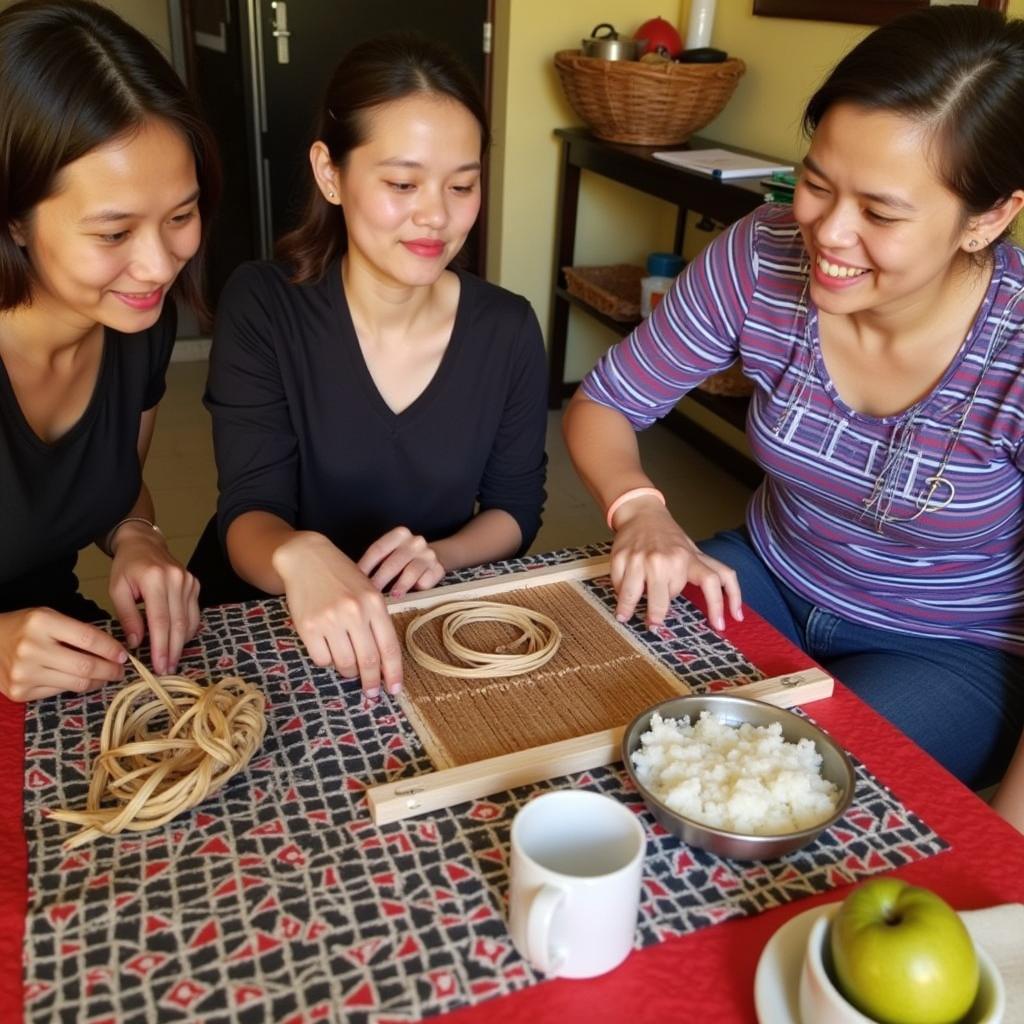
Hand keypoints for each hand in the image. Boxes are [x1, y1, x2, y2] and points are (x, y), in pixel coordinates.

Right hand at [0, 608, 126, 701]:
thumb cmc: (24, 628)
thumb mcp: (49, 617)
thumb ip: (77, 631)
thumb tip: (113, 650)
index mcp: (41, 622)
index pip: (88, 638)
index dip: (111, 649)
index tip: (124, 655)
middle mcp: (31, 648)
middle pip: (85, 666)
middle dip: (110, 670)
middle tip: (120, 670)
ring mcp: (23, 673)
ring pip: (75, 684)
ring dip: (97, 681)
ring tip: (105, 676)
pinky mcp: (20, 692)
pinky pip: (59, 692)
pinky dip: (75, 687)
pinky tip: (81, 681)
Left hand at [108, 523, 199, 674]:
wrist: (143, 543)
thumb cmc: (126, 567)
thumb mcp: (117, 590)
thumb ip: (127, 616)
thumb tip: (136, 643)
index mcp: (155, 579)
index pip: (160, 620)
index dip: (160, 646)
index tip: (158, 666)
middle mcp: (177, 579)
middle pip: (178, 623)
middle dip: (173, 650)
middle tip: (167, 670)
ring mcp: (189, 581)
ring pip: (189, 620)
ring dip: (182, 644)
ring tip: (172, 661)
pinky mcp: (195, 584)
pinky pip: (194, 613)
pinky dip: (187, 630)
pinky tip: (179, 642)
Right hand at [274, 532, 402, 695]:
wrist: (307, 558)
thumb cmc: (342, 576)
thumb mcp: (368, 591)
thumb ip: (376, 621)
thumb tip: (383, 661)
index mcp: (374, 603)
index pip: (389, 647)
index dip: (394, 673)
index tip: (395, 689)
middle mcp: (354, 612)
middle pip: (368, 660)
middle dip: (372, 681)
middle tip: (372, 692)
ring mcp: (329, 619)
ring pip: (344, 663)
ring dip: (348, 672)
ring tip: (348, 667)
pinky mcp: (307, 626)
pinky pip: (322, 658)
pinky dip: (327, 661)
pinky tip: (329, 650)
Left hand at [358, 526, 445, 598]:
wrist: (434, 557)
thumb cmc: (403, 558)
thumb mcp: (390, 554)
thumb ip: (376, 562)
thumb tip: (354, 580)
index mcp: (399, 534)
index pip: (378, 550)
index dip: (365, 566)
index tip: (354, 581)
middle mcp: (415, 541)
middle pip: (393, 562)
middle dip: (379, 580)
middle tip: (369, 594)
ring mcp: (429, 554)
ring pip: (411, 571)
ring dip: (400, 586)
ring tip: (392, 596)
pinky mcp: (438, 568)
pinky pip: (427, 580)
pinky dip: (418, 588)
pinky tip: (411, 593)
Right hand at [610, 498, 742, 629]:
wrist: (642, 514)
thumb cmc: (670, 538)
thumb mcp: (693, 552)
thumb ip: (708, 576)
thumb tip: (734, 613)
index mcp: (688, 559)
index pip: (712, 581)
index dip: (719, 604)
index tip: (719, 626)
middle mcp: (666, 559)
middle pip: (661, 600)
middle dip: (656, 616)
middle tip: (653, 624)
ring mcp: (641, 559)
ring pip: (633, 595)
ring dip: (628, 609)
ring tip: (625, 617)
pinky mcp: (621, 557)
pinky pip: (618, 585)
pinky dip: (619, 593)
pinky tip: (621, 594)